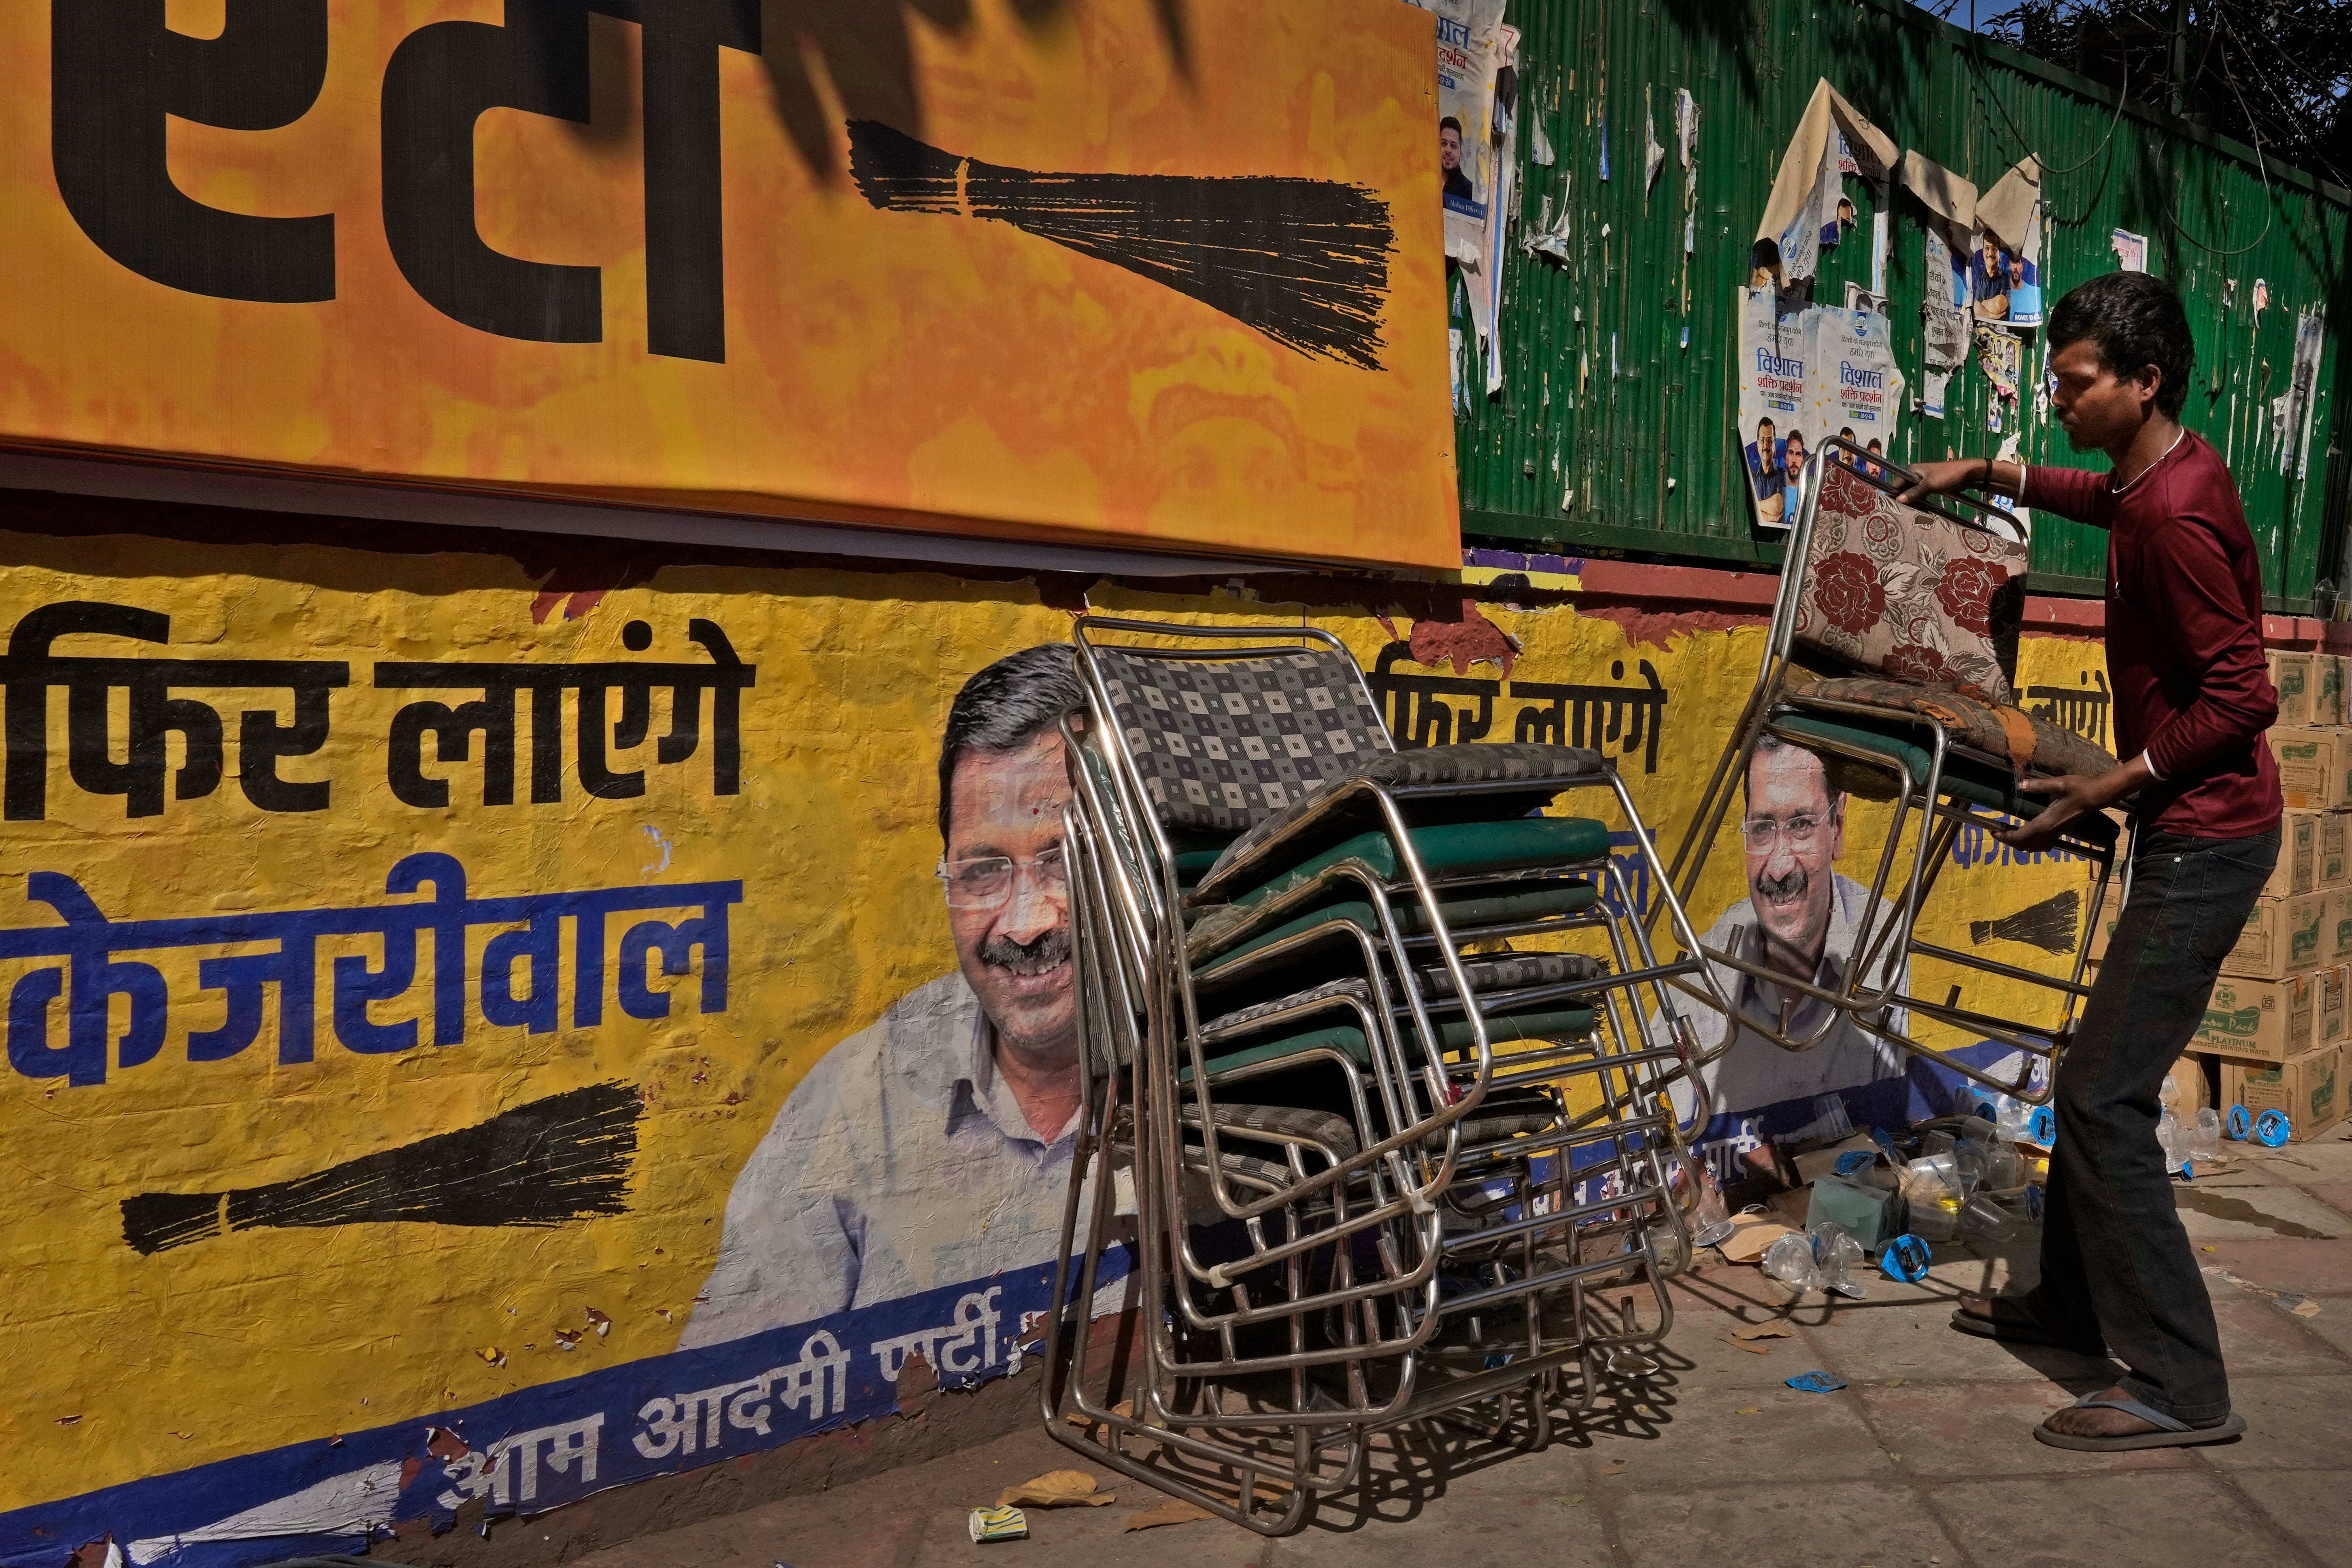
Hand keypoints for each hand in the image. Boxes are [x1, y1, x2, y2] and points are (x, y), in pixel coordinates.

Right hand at [1896, 458, 1985, 504]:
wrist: (1967, 473)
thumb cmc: (1947, 476)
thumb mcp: (1929, 485)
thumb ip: (1913, 493)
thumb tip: (1898, 500)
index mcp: (1911, 470)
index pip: (1897, 484)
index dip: (1894, 495)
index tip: (1894, 507)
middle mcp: (1914, 475)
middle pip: (1903, 490)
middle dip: (1904, 501)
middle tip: (1905, 513)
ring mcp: (1922, 481)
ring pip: (1912, 494)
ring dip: (1913, 503)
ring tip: (1913, 513)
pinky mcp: (1929, 486)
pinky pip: (1920, 495)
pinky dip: (1920, 502)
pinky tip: (1921, 510)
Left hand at [1994, 754, 2149, 850]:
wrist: (2097, 795)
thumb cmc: (2078, 788)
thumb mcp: (2058, 783)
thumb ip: (2038, 785)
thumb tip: (2020, 785)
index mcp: (2046, 822)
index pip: (2021, 837)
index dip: (2005, 837)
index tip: (1993, 831)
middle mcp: (2050, 832)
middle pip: (2024, 845)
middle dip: (2009, 841)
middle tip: (1997, 831)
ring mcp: (2056, 834)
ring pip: (2033, 847)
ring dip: (2019, 843)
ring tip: (2008, 833)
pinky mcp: (2060, 832)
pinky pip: (2042, 845)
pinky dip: (2031, 844)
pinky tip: (2027, 834)